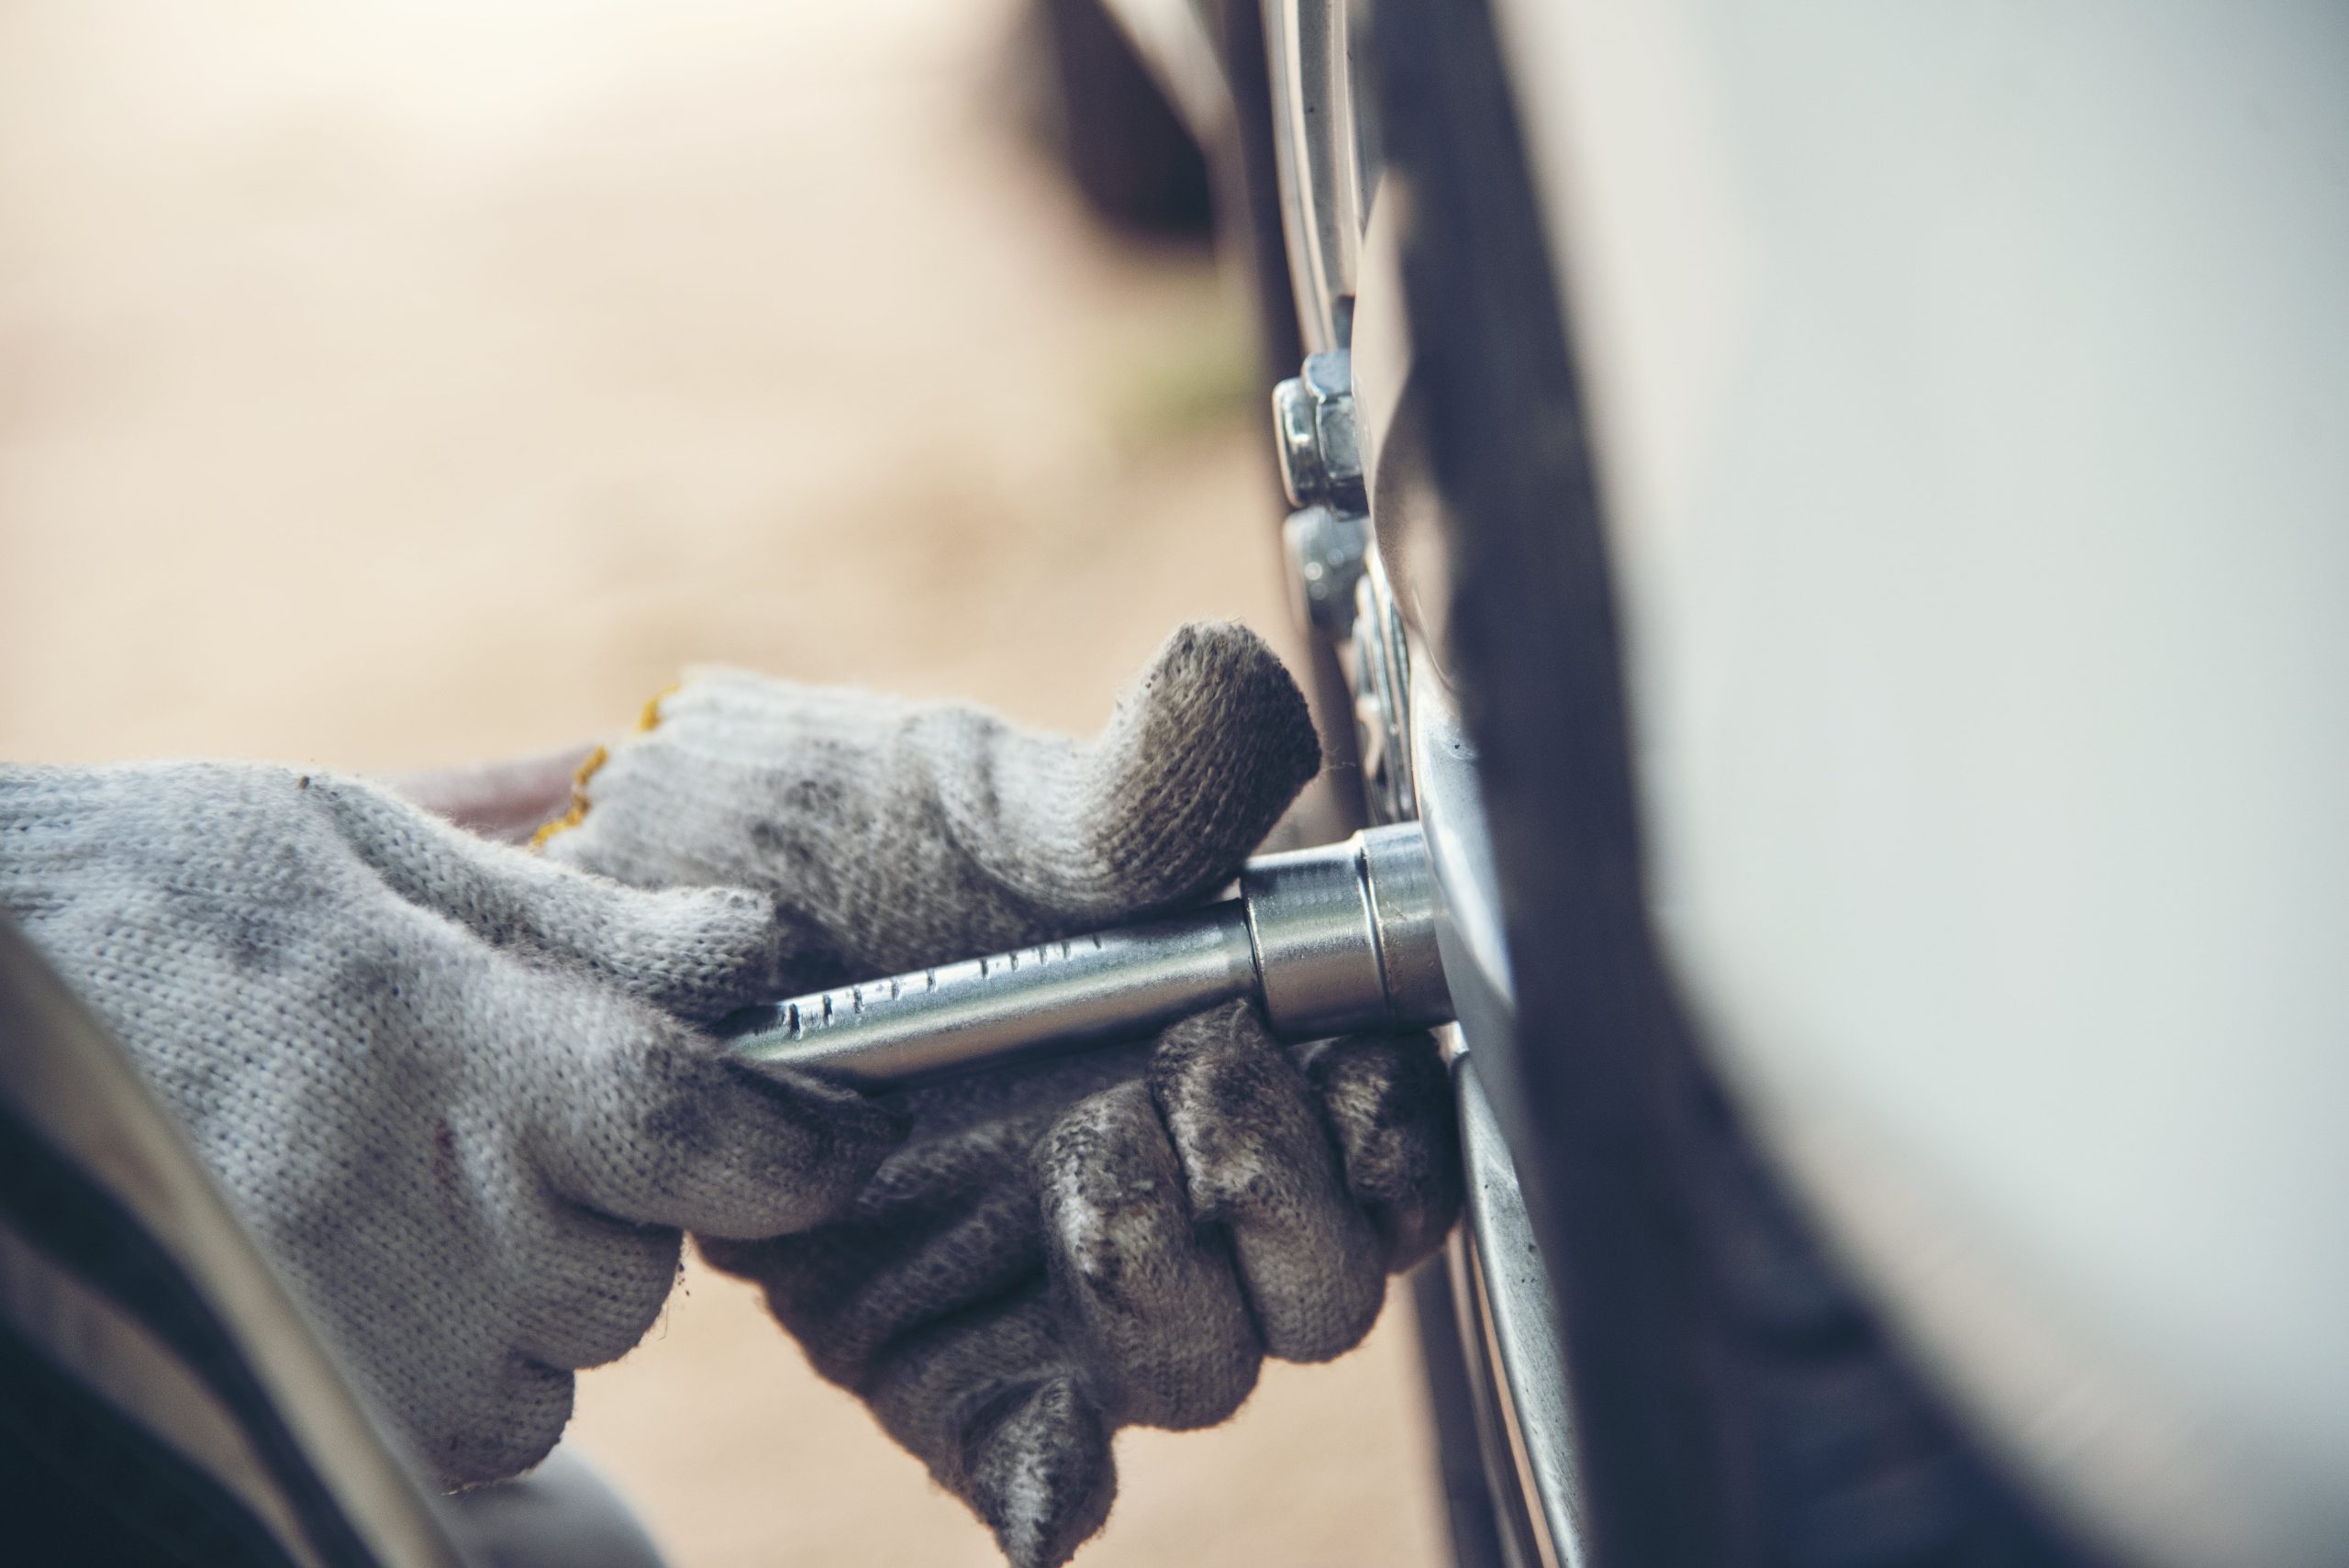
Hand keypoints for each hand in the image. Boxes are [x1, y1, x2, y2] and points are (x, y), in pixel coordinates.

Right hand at [0, 763, 903, 1484]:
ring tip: (433, 1182)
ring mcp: (342, 1327)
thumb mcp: (370, 839)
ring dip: (555, 1284)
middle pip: (645, 1267)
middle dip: (642, 1200)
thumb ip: (581, 910)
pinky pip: (490, 1428)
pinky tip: (395, 1259)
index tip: (850, 1125)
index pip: (689, 1122)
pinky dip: (482, 1359)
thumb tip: (759, 945)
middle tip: (540, 1119)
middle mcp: (395, 1205)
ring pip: (572, 1357)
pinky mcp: (311, 1397)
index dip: (803, 1137)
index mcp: (435, 1036)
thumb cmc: (171, 897)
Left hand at [539, 622, 1458, 1564]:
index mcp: (1232, 1044)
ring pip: (1201, 1367)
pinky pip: (1026, 1458)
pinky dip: (1052, 1491)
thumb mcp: (985, 796)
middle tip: (1188, 1078)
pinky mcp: (940, 1354)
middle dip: (1288, 1204)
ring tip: (1089, 1149)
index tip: (1356, 1071)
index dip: (1402, 1138)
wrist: (648, 908)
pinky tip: (1048, 1491)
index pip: (1386, 1145)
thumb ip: (1133, 780)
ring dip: (1174, 1287)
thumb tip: (1240, 687)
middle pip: (1319, 1289)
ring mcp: (1059, 1277)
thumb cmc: (842, 830)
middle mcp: (1172, 1179)